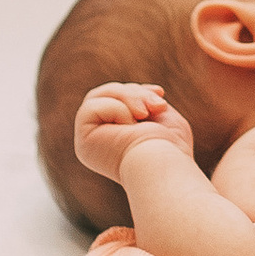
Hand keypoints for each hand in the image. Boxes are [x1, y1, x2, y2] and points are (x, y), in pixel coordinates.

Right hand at [74, 82, 199, 184]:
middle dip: (135, 92)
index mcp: (114, 139)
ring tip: (146, 113)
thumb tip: (130, 92)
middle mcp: (98, 142)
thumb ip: (140, 104)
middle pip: (106, 94)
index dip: (136, 91)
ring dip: (128, 97)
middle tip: (158, 106)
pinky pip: (91, 107)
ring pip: (97, 96)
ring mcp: (88, 142)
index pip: (116, 100)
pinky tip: (131, 127)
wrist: (166, 164)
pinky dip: (117, 110)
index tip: (160, 93)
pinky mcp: (84, 140)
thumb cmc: (170, 146)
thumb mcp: (158, 116)